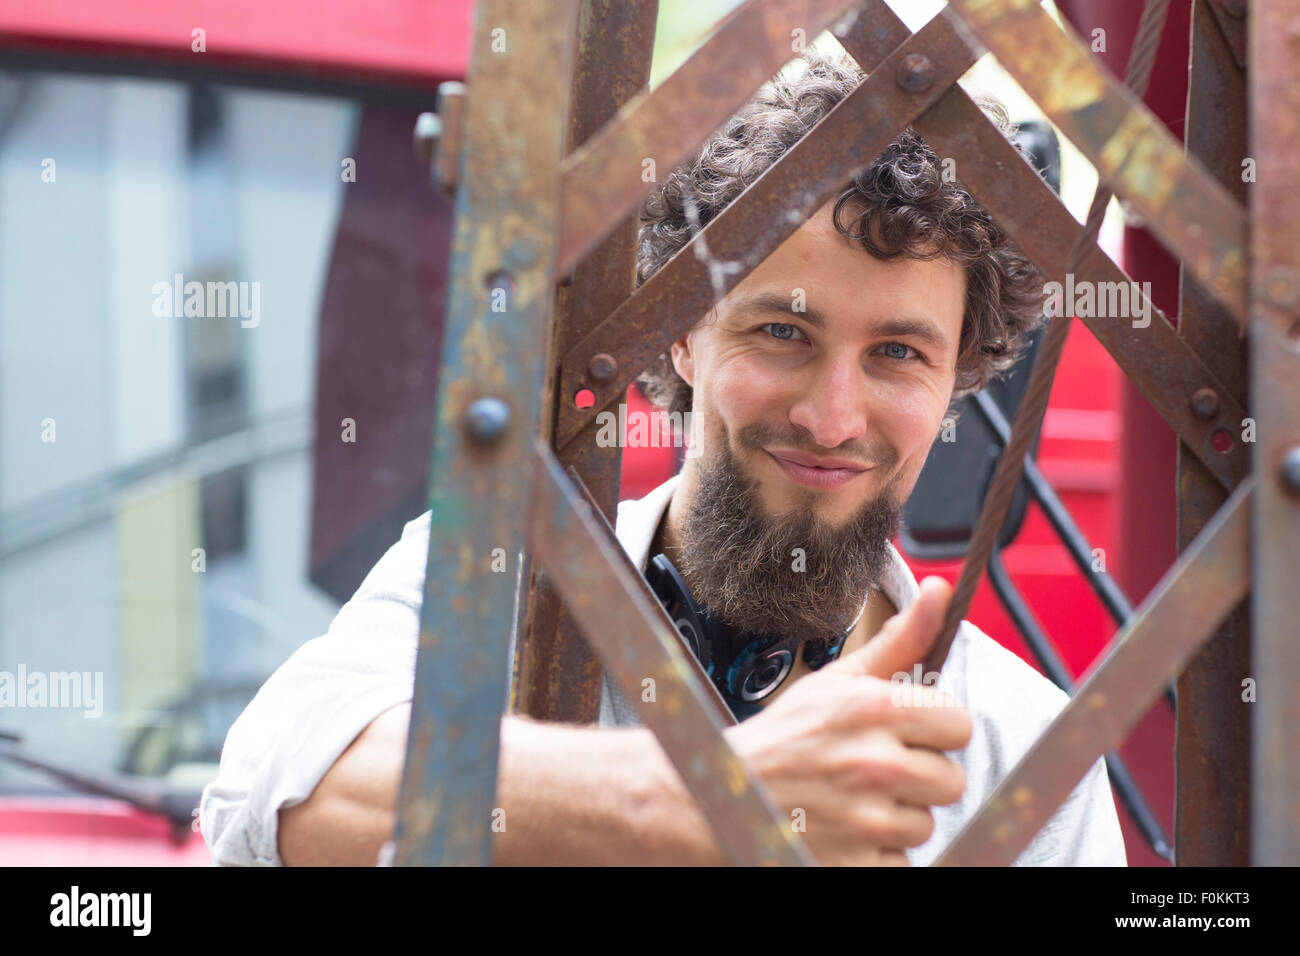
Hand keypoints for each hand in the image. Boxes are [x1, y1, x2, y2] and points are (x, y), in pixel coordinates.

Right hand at [725, 577, 971, 864]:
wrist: (722, 794)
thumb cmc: (786, 735)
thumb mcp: (838, 680)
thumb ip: (900, 640)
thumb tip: (940, 590)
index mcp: (874, 708)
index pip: (958, 723)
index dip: (934, 729)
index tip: (906, 732)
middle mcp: (875, 762)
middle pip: (951, 780)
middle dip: (919, 776)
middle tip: (876, 769)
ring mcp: (867, 819)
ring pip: (927, 823)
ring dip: (898, 816)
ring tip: (856, 799)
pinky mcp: (857, 864)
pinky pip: (902, 862)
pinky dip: (878, 853)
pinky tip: (848, 830)